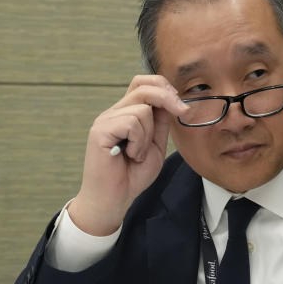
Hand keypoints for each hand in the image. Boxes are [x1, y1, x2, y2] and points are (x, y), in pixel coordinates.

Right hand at [69, 75, 189, 234]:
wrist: (113, 200)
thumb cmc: (131, 176)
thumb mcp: (154, 146)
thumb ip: (160, 123)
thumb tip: (172, 100)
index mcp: (125, 114)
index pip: (142, 83)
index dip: (164, 88)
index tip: (181, 107)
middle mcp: (113, 113)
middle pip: (142, 86)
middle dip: (168, 98)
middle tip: (182, 113)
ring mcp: (105, 120)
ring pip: (142, 109)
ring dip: (148, 136)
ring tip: (137, 154)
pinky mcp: (100, 131)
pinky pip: (132, 123)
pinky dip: (138, 142)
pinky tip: (130, 156)